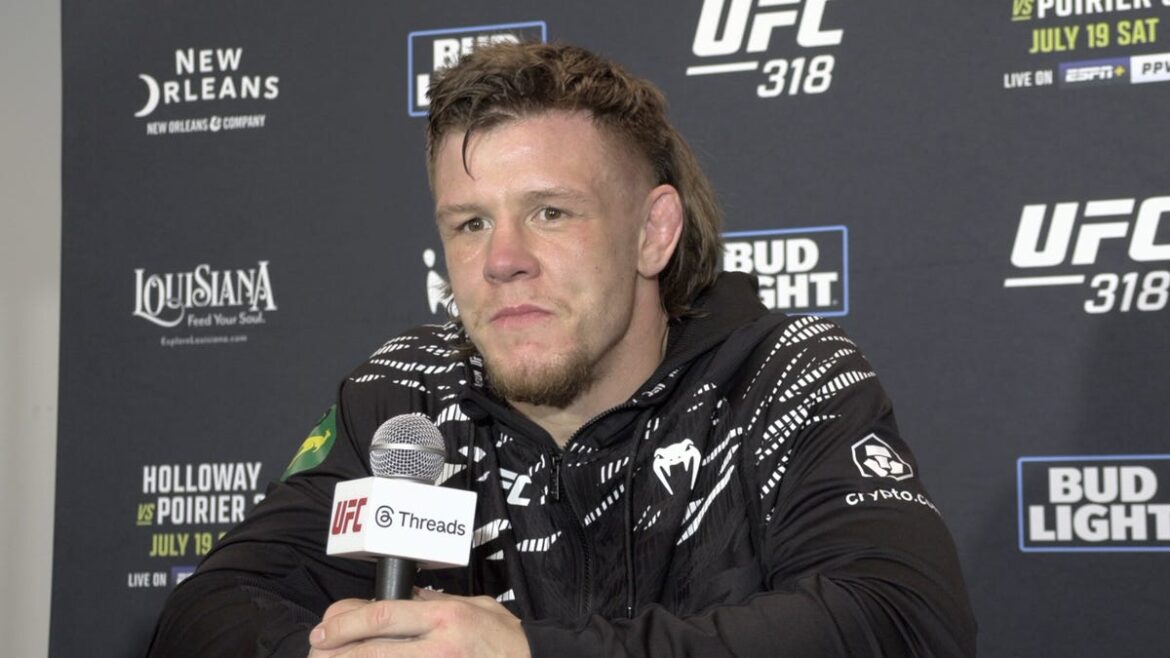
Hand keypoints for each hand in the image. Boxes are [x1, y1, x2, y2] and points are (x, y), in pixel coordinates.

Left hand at [307, 588, 530, 657]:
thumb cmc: (506, 639)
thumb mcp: (474, 606)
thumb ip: (438, 602)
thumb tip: (404, 598)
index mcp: (444, 616)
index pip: (382, 615)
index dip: (345, 623)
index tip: (325, 629)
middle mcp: (438, 645)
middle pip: (372, 648)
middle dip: (336, 650)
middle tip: (316, 650)